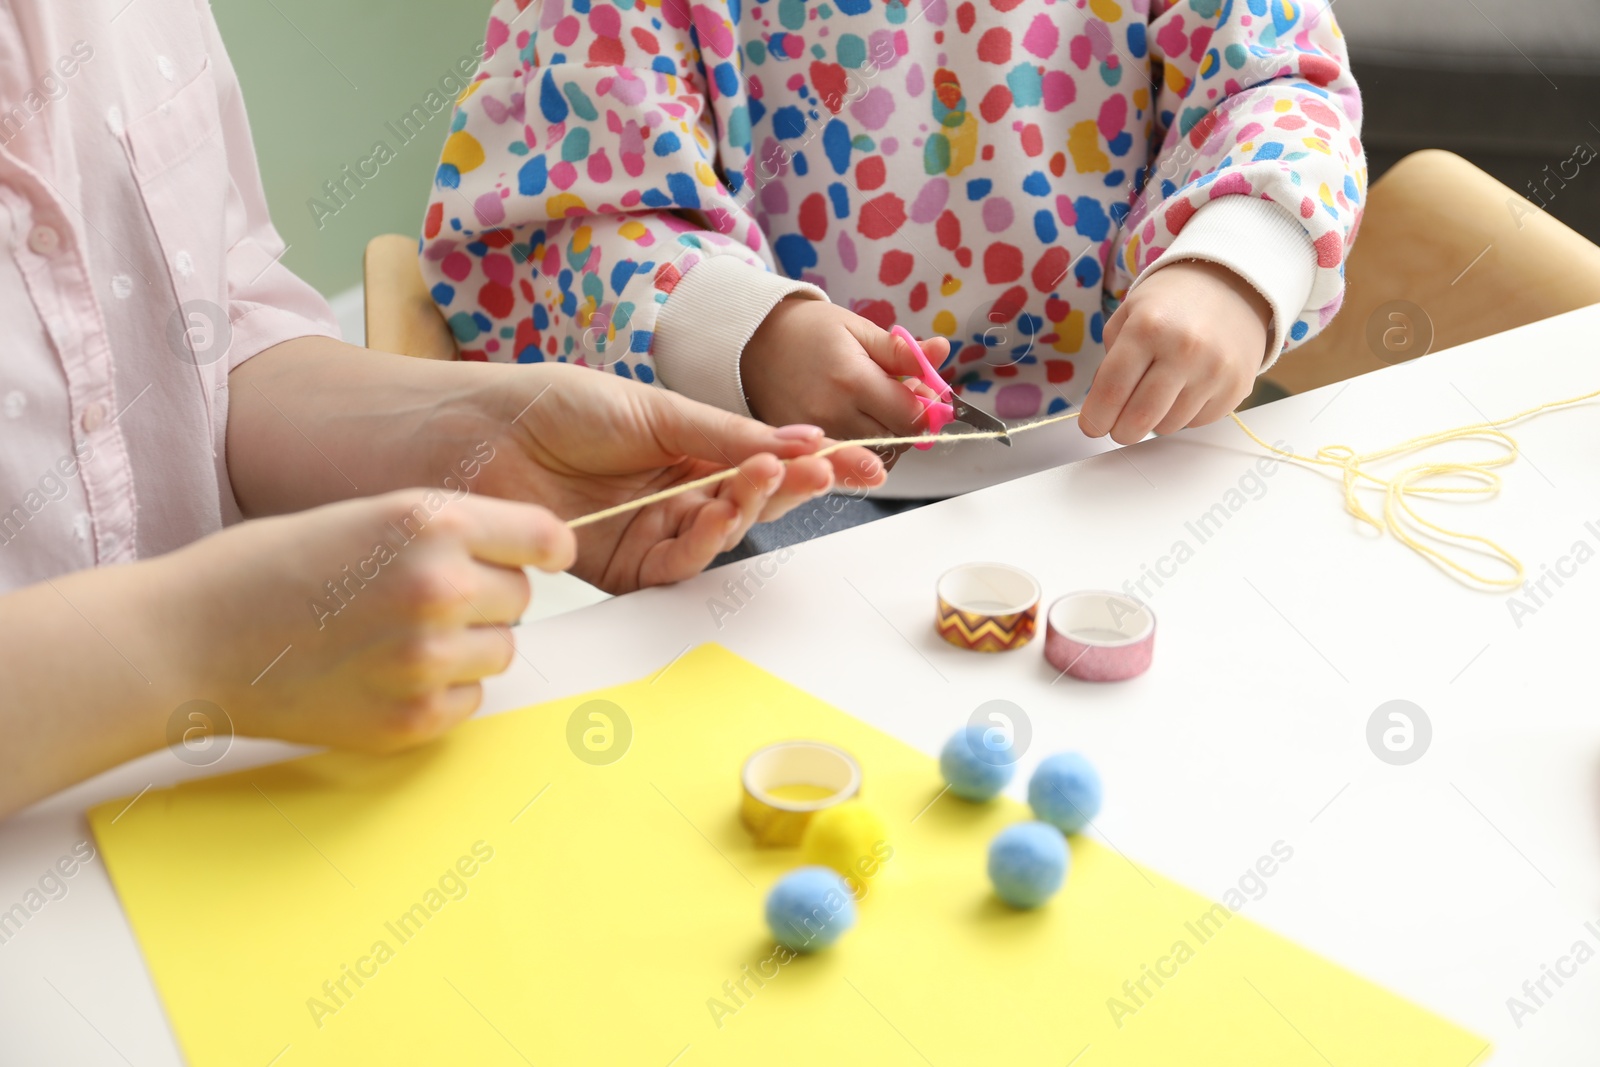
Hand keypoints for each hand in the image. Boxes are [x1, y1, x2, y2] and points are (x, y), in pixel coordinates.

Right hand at [166, 490, 574, 751]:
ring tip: (394, 636)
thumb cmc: (270, 568)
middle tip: (418, 597)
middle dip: (486, 597)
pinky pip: (470, 700)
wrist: (191, 639)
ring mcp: (427, 658)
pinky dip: (440, 691)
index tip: (542, 557)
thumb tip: (526, 553)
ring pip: (501, 651)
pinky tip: (381, 673)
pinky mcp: (412, 718)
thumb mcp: (367, 514)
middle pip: (521, 597)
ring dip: (466, 646)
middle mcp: (439, 587)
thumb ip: (447, 531)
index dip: (543, 549)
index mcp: (429, 523)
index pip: (546, 538)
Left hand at [462, 363, 887, 592]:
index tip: (859, 458)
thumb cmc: (554, 406)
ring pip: (723, 535)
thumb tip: (802, 441)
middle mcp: (673, 493)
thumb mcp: (654, 409)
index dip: (810, 461)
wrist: (480, 434)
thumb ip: (726, 435)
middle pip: (752, 501)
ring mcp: (650, 532)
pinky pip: (679, 566)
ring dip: (751, 507)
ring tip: (766, 473)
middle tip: (831, 468)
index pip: (762, 460)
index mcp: (685, 447)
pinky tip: (720, 506)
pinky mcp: (623, 568)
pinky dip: (707, 539)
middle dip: (795, 486)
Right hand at [741, 298, 946, 452]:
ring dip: (887, 440)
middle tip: (898, 398)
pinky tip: (857, 426)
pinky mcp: (800, 450)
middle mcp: (833, 415)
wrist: (752, 343)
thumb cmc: (808, 331)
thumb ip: (901, 350)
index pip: (912, 416)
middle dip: (908, 424)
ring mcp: (815, 437)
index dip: (927, 407)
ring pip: (876, 457)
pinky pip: (847, 464)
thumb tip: (942, 351)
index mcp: (852, 380)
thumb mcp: (857, 329)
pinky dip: (861, 452)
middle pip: (898, 441)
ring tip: (875, 410)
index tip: (922, 391)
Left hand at [1079, 261, 1271, 444]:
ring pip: (1167, 425)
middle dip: (1120, 431)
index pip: (1111, 390)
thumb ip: (1108, 363)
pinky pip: (1196, 422)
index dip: (1095, 418)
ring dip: (1154, 420)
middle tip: (1117, 426)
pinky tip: (1187, 387)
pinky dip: (1184, 414)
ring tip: (1158, 392)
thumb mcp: (1128, 316)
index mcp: (1148, 328)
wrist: (1232, 286)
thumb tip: (1102, 411)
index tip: (1091, 426)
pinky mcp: (1236, 388)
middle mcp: (1184, 350)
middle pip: (1139, 418)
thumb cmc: (1171, 305)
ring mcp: (1215, 371)